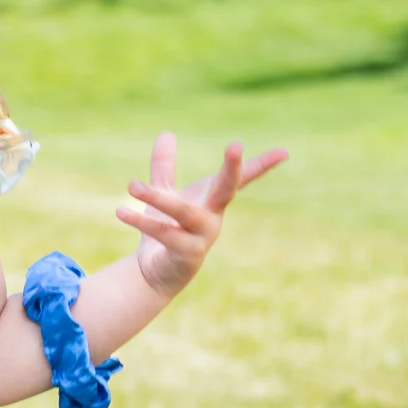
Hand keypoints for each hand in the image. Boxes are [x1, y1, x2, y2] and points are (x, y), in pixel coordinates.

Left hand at [118, 133, 287, 297]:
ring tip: (132, 186)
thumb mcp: (166, 195)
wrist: (155, 273)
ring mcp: (202, 237)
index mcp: (212, 200)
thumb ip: (165, 168)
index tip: (285, 152)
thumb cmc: (167, 230)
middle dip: (232, 169)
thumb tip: (166, 133)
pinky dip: (141, 222)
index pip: (240, 179)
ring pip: (182, 212)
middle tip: (235, 145)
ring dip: (157, 198)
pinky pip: (163, 233)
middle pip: (226, 190)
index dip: (262, 165)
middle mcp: (212, 216)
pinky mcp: (185, 254)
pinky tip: (122, 211)